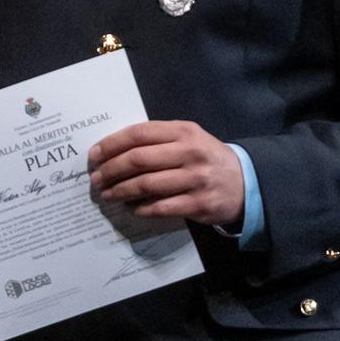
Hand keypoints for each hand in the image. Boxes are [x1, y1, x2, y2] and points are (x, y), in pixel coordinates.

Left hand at [88, 121, 244, 226]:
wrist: (245, 181)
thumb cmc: (206, 157)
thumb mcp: (188, 138)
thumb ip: (157, 139)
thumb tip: (114, 150)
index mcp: (183, 131)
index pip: (139, 134)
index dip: (112, 144)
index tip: (94, 155)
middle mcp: (189, 152)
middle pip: (138, 160)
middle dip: (111, 170)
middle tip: (95, 179)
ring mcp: (195, 179)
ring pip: (146, 185)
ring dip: (120, 191)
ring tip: (107, 194)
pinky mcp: (198, 204)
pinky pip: (160, 207)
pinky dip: (140, 208)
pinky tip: (130, 207)